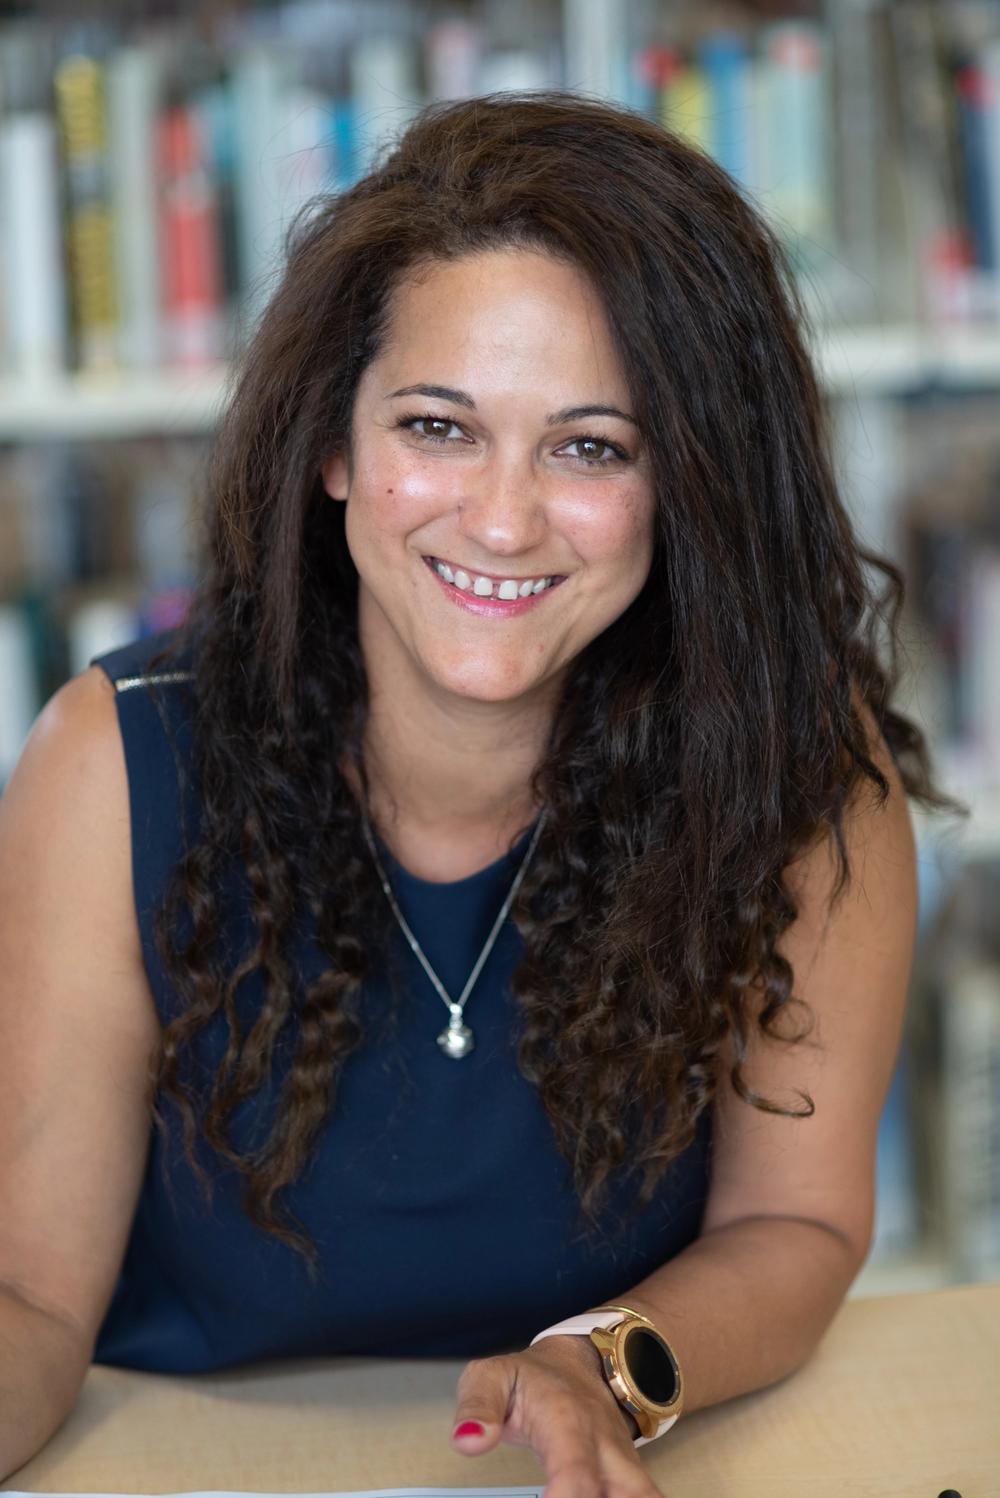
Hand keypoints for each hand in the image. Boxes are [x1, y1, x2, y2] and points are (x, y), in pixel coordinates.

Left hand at [449, 1332, 663, 1497]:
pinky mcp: (633, 1482)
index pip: (577, 1473)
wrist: (585, 1362)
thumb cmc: (533, 1378)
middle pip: (630, 1494)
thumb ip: (477, 1406)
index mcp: (568, 1422)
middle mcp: (606, 1448)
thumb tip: (467, 1441)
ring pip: (648, 1496)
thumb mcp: (492, 1376)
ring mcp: (626, 1466)